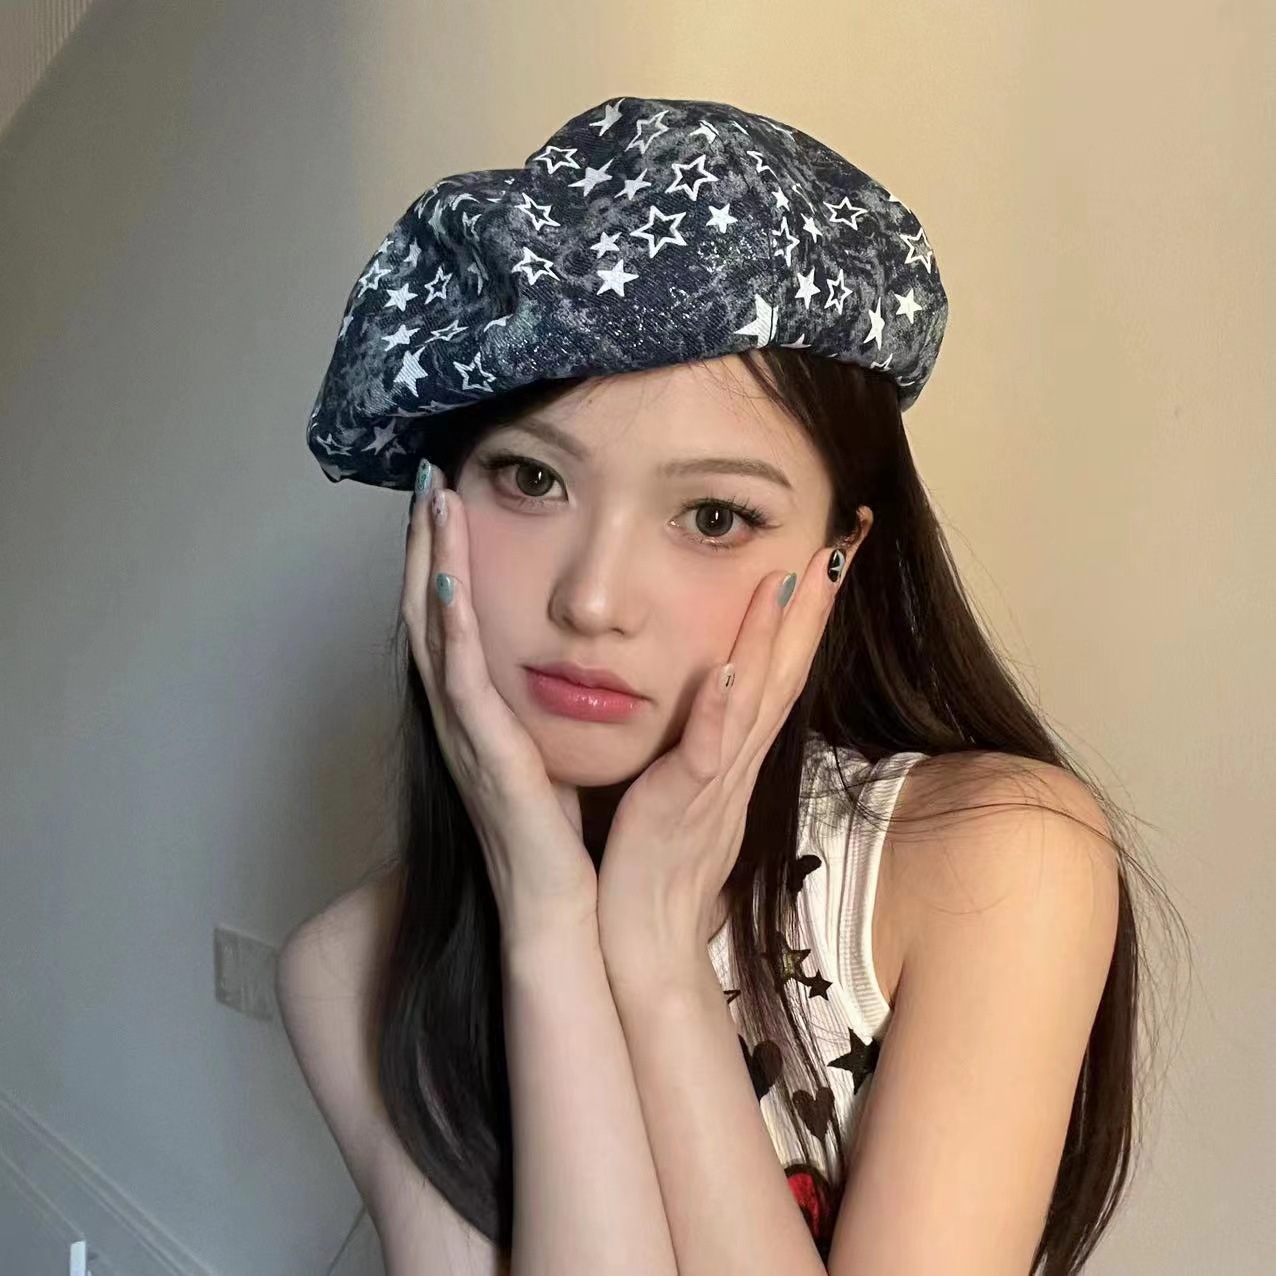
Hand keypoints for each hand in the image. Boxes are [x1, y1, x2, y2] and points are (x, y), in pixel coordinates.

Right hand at [401, 461, 597, 943]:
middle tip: (425, 481)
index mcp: (479, 715)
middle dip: (424, 546)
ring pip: (435, 634)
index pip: (452, 622)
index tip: (449, 504)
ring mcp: (466, 736)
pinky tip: (447, 584)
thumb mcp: (552, 754)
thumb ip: (546, 710)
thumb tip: (572, 667)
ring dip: (429, 567)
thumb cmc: (559, 839)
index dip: (442, 561)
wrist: (558, 912)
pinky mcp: (485, 758)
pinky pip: (461, 684)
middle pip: (428, 613)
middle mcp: (461, 718)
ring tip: (430, 504)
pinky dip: (451, 634)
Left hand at [596, 538, 851, 976]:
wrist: (648, 939)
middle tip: (842, 541)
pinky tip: (725, 673)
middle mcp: (736, 759)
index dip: (806, 613)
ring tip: (788, 578)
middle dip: (814, 606)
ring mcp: (714, 783)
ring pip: (754, 701)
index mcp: (734, 752)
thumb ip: (702, 738)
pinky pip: (704, 756)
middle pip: (786, 672)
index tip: (826, 553)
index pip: (780, 669)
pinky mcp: (680, 807)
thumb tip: (709, 690)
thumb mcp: (686, 788)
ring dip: (772, 640)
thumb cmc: (660, 862)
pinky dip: (718, 715)